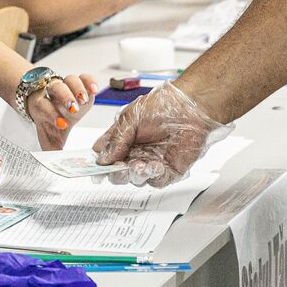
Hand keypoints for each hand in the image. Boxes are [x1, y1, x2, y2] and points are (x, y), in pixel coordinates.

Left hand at [26, 73, 97, 149]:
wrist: (47, 107)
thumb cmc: (50, 125)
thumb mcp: (49, 139)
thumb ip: (52, 152)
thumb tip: (55, 169)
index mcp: (42, 108)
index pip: (44, 107)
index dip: (52, 115)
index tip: (62, 125)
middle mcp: (53, 95)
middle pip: (57, 88)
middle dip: (66, 98)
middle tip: (74, 109)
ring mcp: (67, 87)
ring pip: (70, 80)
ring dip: (78, 89)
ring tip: (85, 100)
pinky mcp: (80, 83)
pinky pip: (84, 77)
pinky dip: (90, 81)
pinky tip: (95, 90)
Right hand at [92, 82, 231, 186]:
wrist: (191, 108)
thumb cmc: (163, 105)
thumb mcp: (131, 117)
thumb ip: (116, 138)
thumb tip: (102, 158)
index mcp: (124, 138)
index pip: (106, 155)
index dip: (99, 164)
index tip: (95, 168)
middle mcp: (136, 151)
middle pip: (117, 172)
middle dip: (116, 173)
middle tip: (118, 167)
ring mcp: (151, 162)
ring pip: (134, 179)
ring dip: (134, 174)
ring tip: (139, 164)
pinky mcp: (168, 171)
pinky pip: (155, 181)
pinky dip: (152, 176)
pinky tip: (155, 164)